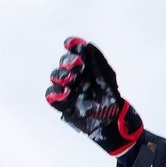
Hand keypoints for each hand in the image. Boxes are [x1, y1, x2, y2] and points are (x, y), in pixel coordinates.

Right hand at [46, 37, 143, 157]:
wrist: (114, 123)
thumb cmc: (111, 99)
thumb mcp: (107, 79)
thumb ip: (98, 62)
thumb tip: (87, 45)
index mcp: (86, 68)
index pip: (75, 52)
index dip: (72, 46)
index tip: (71, 44)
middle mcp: (75, 77)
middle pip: (64, 63)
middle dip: (68, 61)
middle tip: (77, 64)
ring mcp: (68, 89)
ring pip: (56, 77)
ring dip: (61, 75)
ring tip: (70, 78)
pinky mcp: (62, 103)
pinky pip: (52, 96)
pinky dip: (54, 93)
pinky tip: (64, 92)